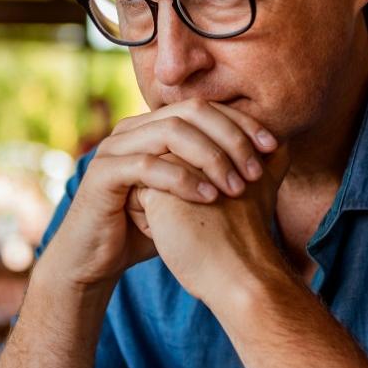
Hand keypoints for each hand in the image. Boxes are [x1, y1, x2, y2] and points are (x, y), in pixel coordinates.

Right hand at [39, 100, 279, 293]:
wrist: (95, 259)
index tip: (273, 146)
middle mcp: (133, 128)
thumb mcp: (188, 197)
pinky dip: (182, 179)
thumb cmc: (145, 228)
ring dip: (211, 156)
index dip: (241, 122)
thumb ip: (217, 173)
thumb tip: (272, 159)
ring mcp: (115, 148)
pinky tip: (209, 198)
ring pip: (171, 132)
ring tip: (237, 185)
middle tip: (257, 168)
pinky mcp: (103, 174)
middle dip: (230, 136)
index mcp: (153, 126)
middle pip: (191, 111)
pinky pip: (147, 166)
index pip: (205, 108)